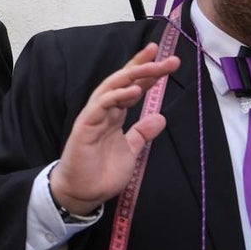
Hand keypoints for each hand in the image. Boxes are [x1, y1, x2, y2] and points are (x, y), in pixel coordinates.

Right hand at [49, 43, 179, 214]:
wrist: (83, 193)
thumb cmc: (102, 172)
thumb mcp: (131, 150)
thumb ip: (142, 133)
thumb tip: (160, 118)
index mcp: (115, 114)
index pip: (132, 87)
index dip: (147, 73)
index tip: (167, 61)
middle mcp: (104, 110)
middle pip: (123, 81)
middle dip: (143, 67)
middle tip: (165, 56)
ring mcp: (94, 116)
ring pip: (112, 88)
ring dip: (133, 76)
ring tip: (153, 68)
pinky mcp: (85, 126)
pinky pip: (101, 105)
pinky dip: (116, 96)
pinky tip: (133, 90)